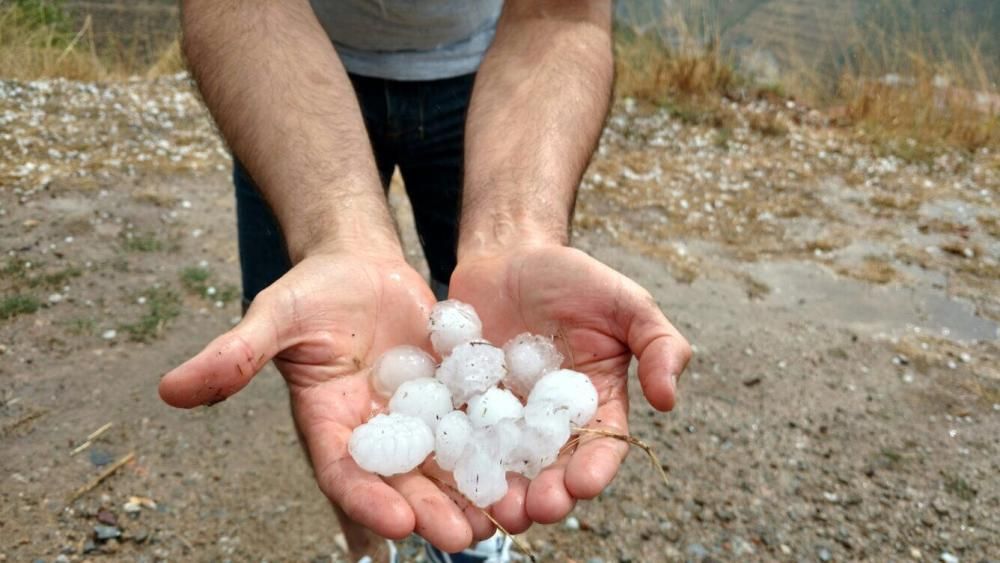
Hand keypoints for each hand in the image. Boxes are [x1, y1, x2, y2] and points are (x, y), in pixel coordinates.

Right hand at [158, 252, 485, 551]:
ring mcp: (416, 418)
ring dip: (469, 494)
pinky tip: (526, 469)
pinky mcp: (451, 398)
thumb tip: (169, 390)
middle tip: (461, 537)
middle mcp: (374, 432)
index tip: (394, 522)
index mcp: (328, 424)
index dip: (365, 499)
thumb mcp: (276, 313)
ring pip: (443, 466)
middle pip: (401, 482)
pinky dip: (496, 451)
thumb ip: (237, 353)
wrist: (362, 266)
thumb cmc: (313, 287)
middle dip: (428, 511)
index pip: (343, 472)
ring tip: (504, 518)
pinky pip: (475, 428)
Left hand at [449, 244, 691, 526]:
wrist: (508, 254)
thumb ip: (658, 344)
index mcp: (594, 404)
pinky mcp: (463, 404)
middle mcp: (549, 421)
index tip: (584, 484)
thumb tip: (669, 400)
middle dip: (547, 494)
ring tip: (498, 507)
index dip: (594, 469)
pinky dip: (457, 458)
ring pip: (505, 465)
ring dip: (503, 492)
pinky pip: (459, 435)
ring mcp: (503, 416)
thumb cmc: (572, 277)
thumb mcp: (625, 302)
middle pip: (551, 469)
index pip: (600, 447)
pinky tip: (452, 473)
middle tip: (537, 509)